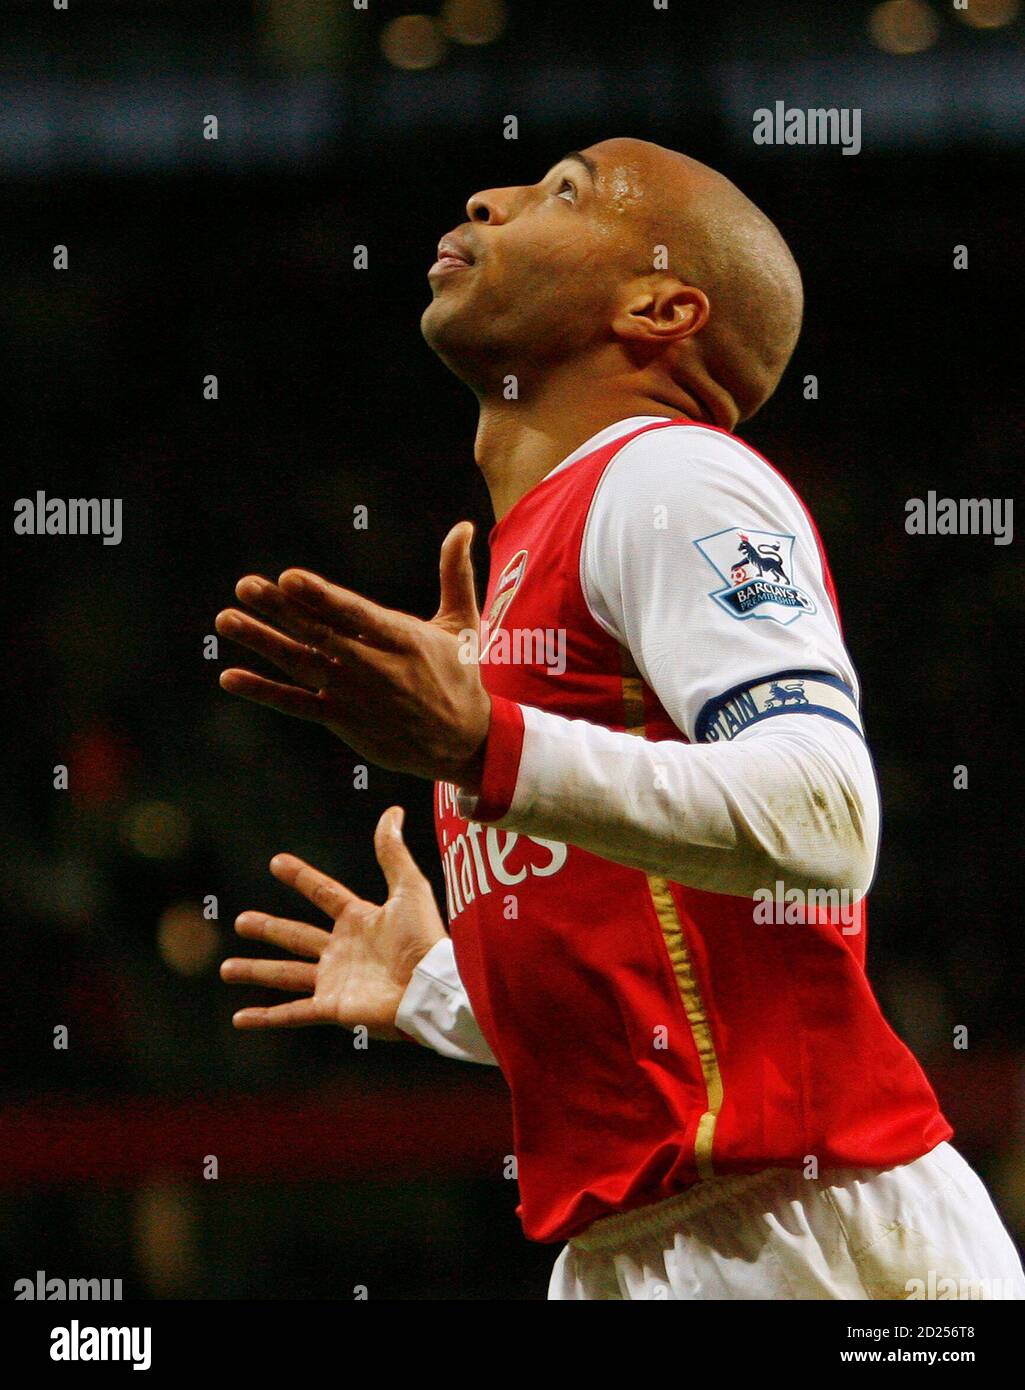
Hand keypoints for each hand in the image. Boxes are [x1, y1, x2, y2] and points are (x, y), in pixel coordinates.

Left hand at [215, 521, 490, 790]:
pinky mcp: (343, 721)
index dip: (321, 597)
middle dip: (280, 610)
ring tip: (226, 619)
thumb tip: (464, 526)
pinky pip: (297, 705)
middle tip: (245, 585)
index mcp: (403, 639)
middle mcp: (375, 668)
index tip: (289, 578)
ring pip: (302, 664)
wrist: (464, 744)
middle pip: (320, 634)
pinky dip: (264, 692)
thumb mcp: (464, 624)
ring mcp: (356, 696)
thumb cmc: (462, 676)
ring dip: (262, 642)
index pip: (355, 614)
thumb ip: (456, 574)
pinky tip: (230, 677)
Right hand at [220, 806, 446, 1039]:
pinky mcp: (333, 1008)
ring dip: (256, 971)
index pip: (324, 894)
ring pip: (286, 975)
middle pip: (297, 937)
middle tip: (241, 920)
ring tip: (226, 969)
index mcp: (360, 921)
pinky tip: (240, 1018)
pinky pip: (292, 1013)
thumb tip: (392, 811)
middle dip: (269, 929)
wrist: (430, 987)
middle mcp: (344, 951)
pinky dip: (266, 1016)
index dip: (301, 877)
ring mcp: (336, 981)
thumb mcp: (409, 889)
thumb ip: (393, 853)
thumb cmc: (424, 940)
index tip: (276, 862)